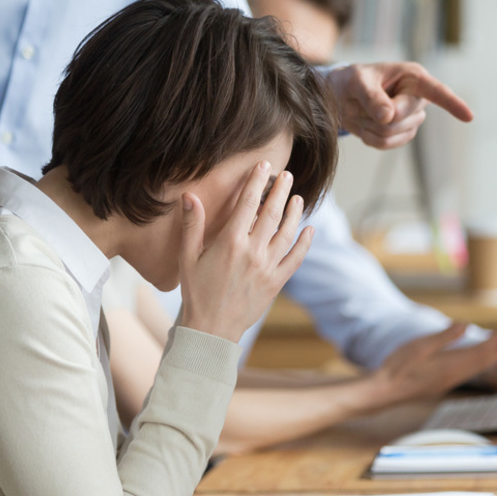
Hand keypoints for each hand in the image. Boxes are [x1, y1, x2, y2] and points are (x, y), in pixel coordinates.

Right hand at [178, 162, 313, 342]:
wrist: (211, 329)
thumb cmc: (196, 292)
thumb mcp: (187, 257)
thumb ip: (192, 225)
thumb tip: (189, 196)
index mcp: (230, 242)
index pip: (247, 204)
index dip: (257, 182)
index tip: (264, 166)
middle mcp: (252, 252)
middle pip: (272, 213)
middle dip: (280, 191)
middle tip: (286, 175)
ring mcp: (267, 267)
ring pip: (287, 233)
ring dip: (294, 213)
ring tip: (298, 198)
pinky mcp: (276, 282)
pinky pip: (295, 259)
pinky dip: (305, 243)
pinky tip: (309, 230)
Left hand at [327, 61, 473, 149]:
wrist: (342, 96)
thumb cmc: (353, 80)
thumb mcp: (357, 81)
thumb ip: (371, 96)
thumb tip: (388, 117)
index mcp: (413, 77)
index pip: (437, 92)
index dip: (452, 104)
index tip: (469, 117)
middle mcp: (417, 98)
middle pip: (400, 119)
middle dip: (373, 115)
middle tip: (356, 102)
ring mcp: (412, 119)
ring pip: (391, 134)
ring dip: (367, 125)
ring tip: (359, 110)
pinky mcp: (402, 134)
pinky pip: (384, 144)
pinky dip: (368, 136)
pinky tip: (364, 124)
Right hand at [364, 325, 496, 408]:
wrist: (384, 391)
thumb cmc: (397, 368)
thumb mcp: (419, 347)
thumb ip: (444, 337)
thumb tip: (465, 326)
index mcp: (450, 366)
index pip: (481, 353)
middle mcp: (453, 375)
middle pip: (483, 361)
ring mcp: (448, 380)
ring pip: (476, 367)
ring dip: (493, 356)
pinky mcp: (441, 382)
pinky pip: (467, 370)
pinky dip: (479, 362)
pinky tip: (478, 359)